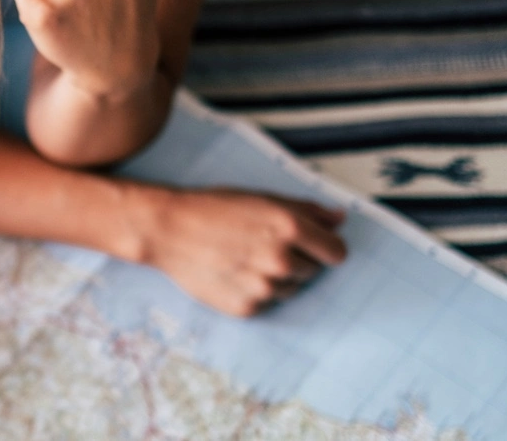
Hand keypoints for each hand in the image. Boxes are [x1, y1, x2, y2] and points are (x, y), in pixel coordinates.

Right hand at [119, 185, 347, 316]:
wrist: (167, 230)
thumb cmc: (213, 209)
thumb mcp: (263, 198)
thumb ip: (307, 209)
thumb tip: (339, 218)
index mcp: (291, 228)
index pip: (336, 252)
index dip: (325, 247)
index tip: (314, 246)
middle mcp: (281, 260)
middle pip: (313, 271)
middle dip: (297, 260)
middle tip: (262, 246)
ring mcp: (264, 288)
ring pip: (290, 289)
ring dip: (276, 278)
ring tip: (244, 259)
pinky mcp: (247, 308)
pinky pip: (267, 304)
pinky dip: (255, 292)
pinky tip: (233, 274)